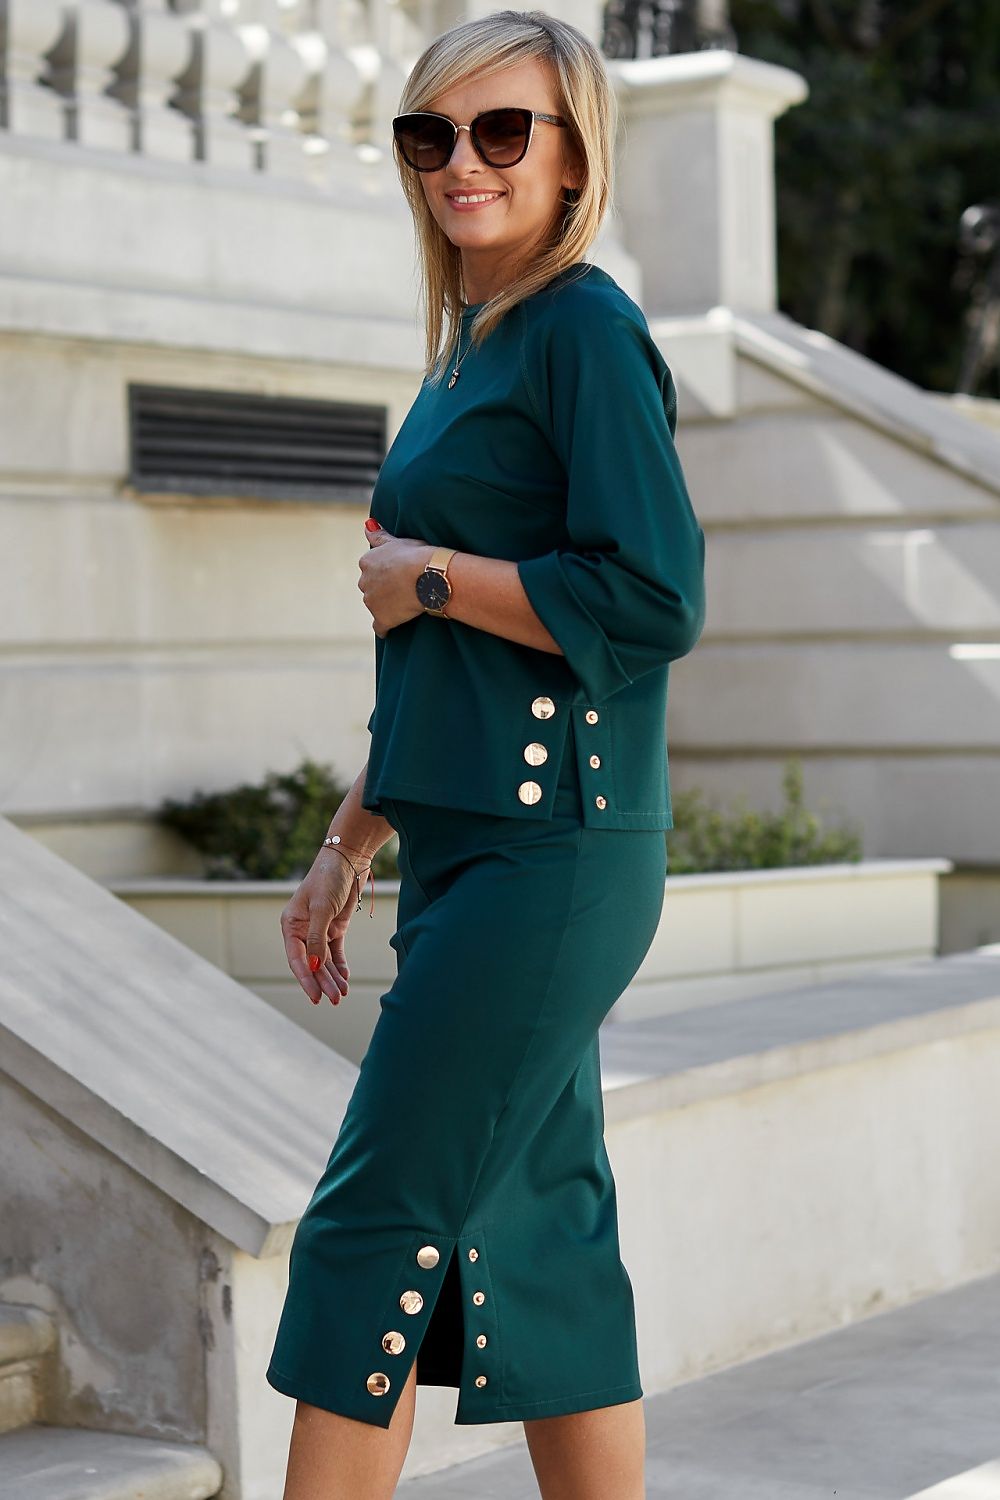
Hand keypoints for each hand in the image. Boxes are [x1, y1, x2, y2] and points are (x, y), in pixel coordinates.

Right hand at [280, 849, 368, 1006]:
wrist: (348, 859)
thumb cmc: (329, 878)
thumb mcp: (322, 908)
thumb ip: (317, 938)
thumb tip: (314, 966)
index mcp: (291, 925)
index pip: (297, 959)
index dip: (306, 979)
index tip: (315, 997)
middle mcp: (303, 930)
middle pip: (312, 963)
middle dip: (323, 982)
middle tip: (335, 999)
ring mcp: (319, 929)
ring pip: (324, 960)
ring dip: (333, 977)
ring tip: (342, 994)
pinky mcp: (335, 927)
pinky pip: (335, 952)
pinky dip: (340, 965)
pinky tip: (345, 978)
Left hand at [359, 520, 432, 636]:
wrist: (429, 576)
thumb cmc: (417, 555)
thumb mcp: (397, 541)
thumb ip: (379, 536)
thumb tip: (367, 525)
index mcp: (367, 561)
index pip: (370, 568)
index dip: (385, 571)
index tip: (398, 573)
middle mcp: (364, 581)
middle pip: (371, 587)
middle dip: (382, 588)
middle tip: (403, 588)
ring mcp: (372, 602)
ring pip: (375, 605)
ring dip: (385, 605)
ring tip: (404, 605)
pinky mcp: (382, 618)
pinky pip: (380, 627)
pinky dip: (384, 628)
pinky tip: (390, 629)